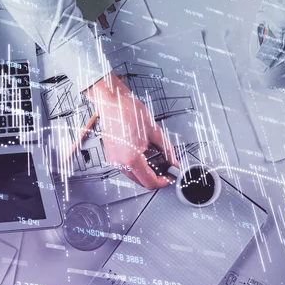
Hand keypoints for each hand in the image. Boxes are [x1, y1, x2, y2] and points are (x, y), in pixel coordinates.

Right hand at [84, 73, 177, 189]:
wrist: (112, 102)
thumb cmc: (129, 112)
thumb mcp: (155, 132)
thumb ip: (167, 151)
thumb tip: (173, 163)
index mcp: (131, 158)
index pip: (150, 182)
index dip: (164, 182)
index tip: (171, 176)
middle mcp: (120, 162)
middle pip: (142, 181)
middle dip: (156, 176)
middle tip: (167, 166)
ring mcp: (113, 159)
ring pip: (134, 175)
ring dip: (147, 170)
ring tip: (157, 155)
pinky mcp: (111, 154)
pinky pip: (127, 166)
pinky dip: (138, 163)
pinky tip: (145, 151)